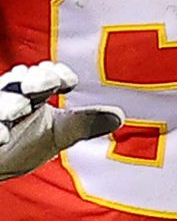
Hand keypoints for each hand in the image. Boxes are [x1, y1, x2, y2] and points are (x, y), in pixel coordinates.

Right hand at [0, 61, 119, 179]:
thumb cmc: (20, 145)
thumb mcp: (55, 134)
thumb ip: (82, 124)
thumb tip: (119, 116)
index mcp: (32, 94)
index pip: (49, 76)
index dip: (56, 76)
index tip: (63, 84)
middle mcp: (9, 97)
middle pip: (21, 80)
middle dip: (32, 81)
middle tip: (37, 87)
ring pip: (2, 102)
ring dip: (8, 104)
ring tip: (18, 107)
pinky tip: (2, 137)